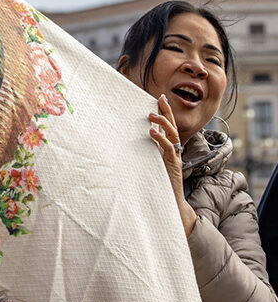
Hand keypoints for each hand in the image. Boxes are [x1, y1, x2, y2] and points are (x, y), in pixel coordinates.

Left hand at [149, 94, 196, 236]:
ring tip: (152, 115)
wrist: (169, 203)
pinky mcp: (173, 165)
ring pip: (172, 135)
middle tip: (160, 99)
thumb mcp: (149, 163)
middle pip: (173, 126)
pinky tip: (152, 133)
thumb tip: (127, 140)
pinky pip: (168, 149)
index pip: (169, 126)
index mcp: (168, 148)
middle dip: (167, 112)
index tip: (160, 99)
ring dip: (163, 123)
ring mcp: (174, 157)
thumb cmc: (157, 183)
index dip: (165, 112)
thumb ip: (144, 152)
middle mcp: (173, 150)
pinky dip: (161, 139)